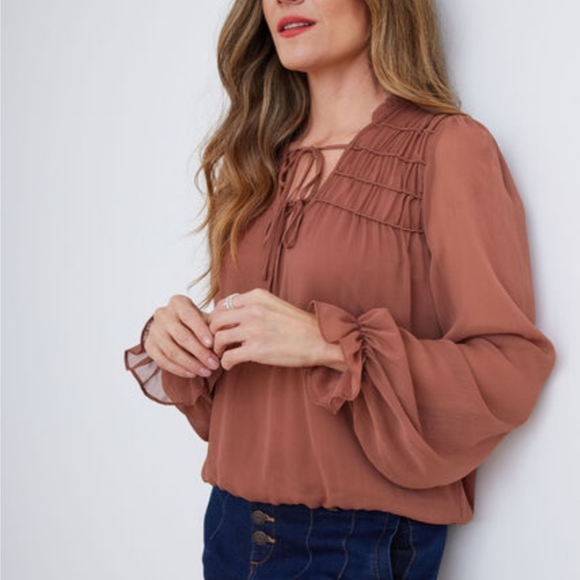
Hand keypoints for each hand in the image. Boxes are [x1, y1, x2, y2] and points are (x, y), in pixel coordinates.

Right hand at [144, 295, 220, 378]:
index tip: (212, 344)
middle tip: (214, 364)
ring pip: (172, 351)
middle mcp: (162, 314)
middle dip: (199, 352)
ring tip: (207, 372)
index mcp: (177, 302)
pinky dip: (178, 369)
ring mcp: (154, 330)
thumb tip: (231, 329)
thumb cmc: (197, 322)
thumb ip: (217, 322)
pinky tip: (192, 374)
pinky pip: (162, 361)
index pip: (189, 316)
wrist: (177, 326)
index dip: (200, 330)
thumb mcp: (206, 317)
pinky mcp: (149, 345)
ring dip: (191, 364)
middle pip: (181, 336)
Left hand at [207, 289, 345, 371]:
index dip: (217, 318)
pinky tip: (230, 365)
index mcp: (256, 296)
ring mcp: (254, 329)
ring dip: (216, 349)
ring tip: (222, 355)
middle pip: (216, 320)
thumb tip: (232, 315)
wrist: (321, 340)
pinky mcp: (256, 349)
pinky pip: (228, 357)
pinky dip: (225, 363)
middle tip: (216, 343)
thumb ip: (254, 306)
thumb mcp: (275, 305)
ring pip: (218, 337)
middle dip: (212, 333)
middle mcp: (252, 309)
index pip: (223, 304)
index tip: (220, 329)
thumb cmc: (300, 326)